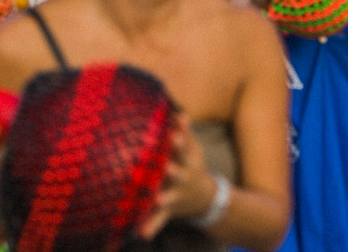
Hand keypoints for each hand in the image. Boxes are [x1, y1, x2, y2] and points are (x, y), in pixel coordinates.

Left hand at [140, 115, 215, 238]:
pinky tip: (142, 234)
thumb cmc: (193, 167)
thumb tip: (180, 112)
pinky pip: (160, 219)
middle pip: (180, 173)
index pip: (184, 149)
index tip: (174, 134)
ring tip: (157, 198)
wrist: (206, 199)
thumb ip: (186, 133)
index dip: (180, 141)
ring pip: (171, 197)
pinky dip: (152, 226)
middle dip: (174, 170)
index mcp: (189, 162)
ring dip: (165, 198)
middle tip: (168, 167)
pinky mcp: (169, 210)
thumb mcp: (195, 151)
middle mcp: (184, 179)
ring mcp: (178, 195)